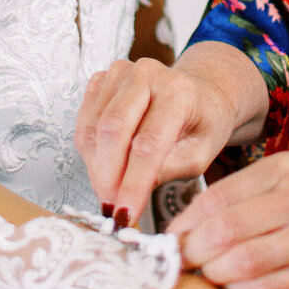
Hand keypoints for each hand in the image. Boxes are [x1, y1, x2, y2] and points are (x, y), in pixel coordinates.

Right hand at [74, 46, 266, 227]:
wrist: (201, 93)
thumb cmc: (204, 122)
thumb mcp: (200, 154)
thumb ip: (167, 170)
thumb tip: (130, 192)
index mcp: (178, 92)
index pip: (147, 144)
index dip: (132, 184)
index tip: (125, 215)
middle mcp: (147, 75)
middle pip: (112, 130)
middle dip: (107, 176)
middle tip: (111, 206)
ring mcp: (121, 73)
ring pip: (93, 128)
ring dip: (97, 167)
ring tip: (112, 188)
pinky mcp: (103, 79)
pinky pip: (85, 121)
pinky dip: (91, 150)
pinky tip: (106, 164)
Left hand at [170, 151, 288, 288]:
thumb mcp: (279, 189)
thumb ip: (237, 204)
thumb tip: (182, 231)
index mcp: (284, 169)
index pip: (218, 196)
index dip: (185, 223)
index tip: (170, 240)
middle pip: (227, 229)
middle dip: (196, 251)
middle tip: (182, 264)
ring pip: (245, 260)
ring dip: (216, 274)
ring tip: (208, 277)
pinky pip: (269, 288)